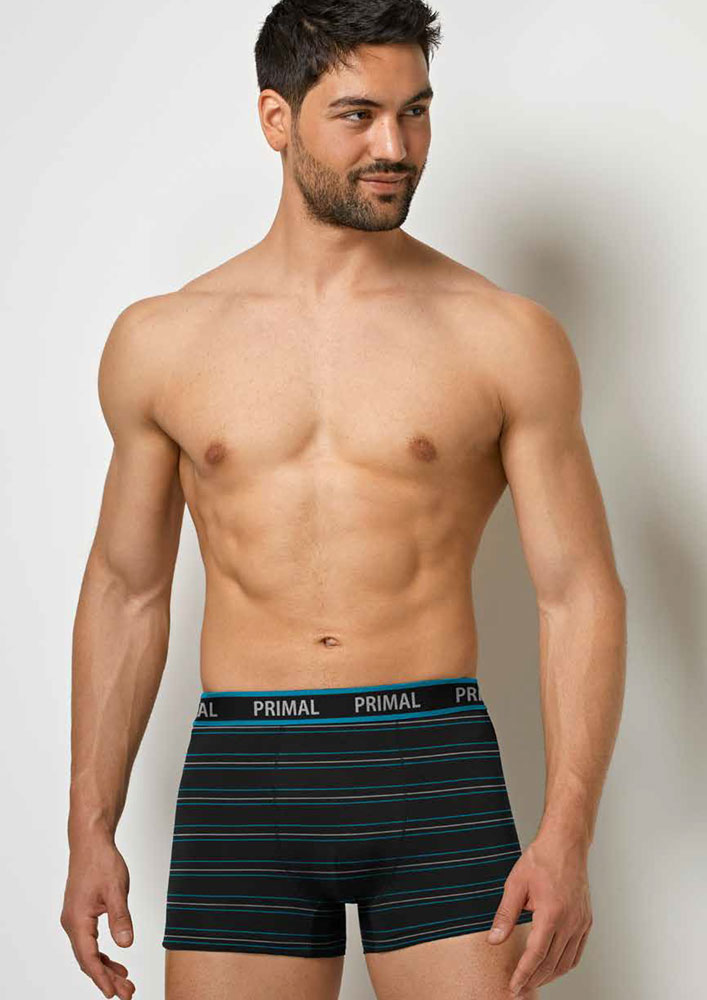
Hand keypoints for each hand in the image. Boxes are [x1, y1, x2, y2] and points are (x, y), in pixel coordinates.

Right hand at [60, 836, 135, 998]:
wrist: (90, 842)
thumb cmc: (101, 862)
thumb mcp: (117, 890)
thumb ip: (120, 918)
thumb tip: (126, 944)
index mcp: (77, 920)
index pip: (89, 958)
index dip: (102, 978)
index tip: (113, 994)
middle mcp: (72, 923)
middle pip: (88, 960)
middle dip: (107, 978)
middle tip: (127, 992)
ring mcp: (74, 919)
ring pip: (88, 952)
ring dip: (105, 968)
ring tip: (124, 981)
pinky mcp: (80, 914)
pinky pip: (89, 941)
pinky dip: (102, 954)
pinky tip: (116, 960)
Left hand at [486, 834, 592, 995]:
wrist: (566, 844)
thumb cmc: (541, 859)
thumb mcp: (516, 884)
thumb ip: (505, 915)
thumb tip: (493, 940)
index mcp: (552, 913)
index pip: (536, 954)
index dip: (523, 974)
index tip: (513, 986)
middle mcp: (570, 921)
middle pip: (551, 963)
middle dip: (533, 980)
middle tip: (518, 989)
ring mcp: (581, 922)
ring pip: (566, 961)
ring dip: (549, 976)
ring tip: (532, 982)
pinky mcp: (586, 921)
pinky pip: (577, 952)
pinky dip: (564, 965)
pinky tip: (553, 967)